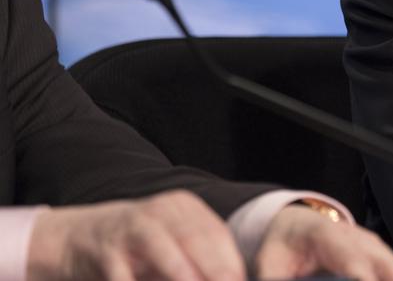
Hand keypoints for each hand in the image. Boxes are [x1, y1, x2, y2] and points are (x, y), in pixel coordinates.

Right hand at [28, 190, 245, 280]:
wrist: (72, 237)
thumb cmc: (133, 246)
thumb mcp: (168, 242)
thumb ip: (197, 259)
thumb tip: (231, 278)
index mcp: (182, 207)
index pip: (216, 234)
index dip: (231, 263)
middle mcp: (160, 211)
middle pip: (197, 242)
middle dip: (214, 272)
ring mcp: (132, 228)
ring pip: (167, 254)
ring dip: (184, 276)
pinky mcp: (106, 251)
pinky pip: (127, 276)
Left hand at [255, 204, 392, 279]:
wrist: (296, 225)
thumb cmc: (284, 248)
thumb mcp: (269, 264)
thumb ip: (273, 279)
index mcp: (330, 239)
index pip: (350, 259)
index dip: (363, 274)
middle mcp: (361, 242)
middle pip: (387, 265)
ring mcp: (378, 250)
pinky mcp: (387, 261)